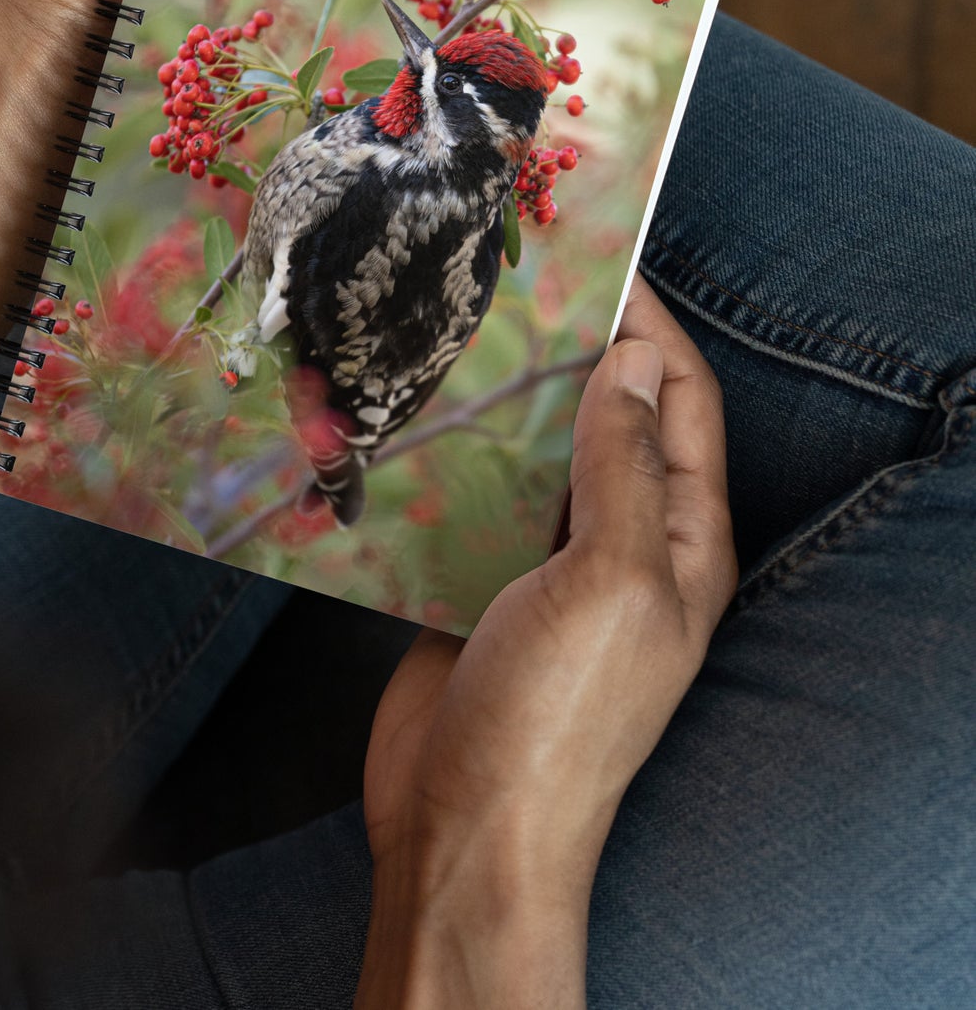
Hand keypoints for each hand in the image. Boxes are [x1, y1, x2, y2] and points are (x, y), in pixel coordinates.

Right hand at [357, 276, 736, 1008]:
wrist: (464, 830)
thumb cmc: (555, 717)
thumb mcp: (611, 583)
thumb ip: (625, 470)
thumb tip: (635, 362)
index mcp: (681, 542)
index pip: (680, 404)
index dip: (649, 328)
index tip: (598, 260)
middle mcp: (622, 544)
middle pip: (607, 420)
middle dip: (570, 349)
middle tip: (509, 282)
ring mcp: (546, 565)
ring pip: (533, 454)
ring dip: (504, 398)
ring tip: (452, 331)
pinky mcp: (478, 582)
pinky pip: (472, 498)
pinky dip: (450, 454)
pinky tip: (409, 414)